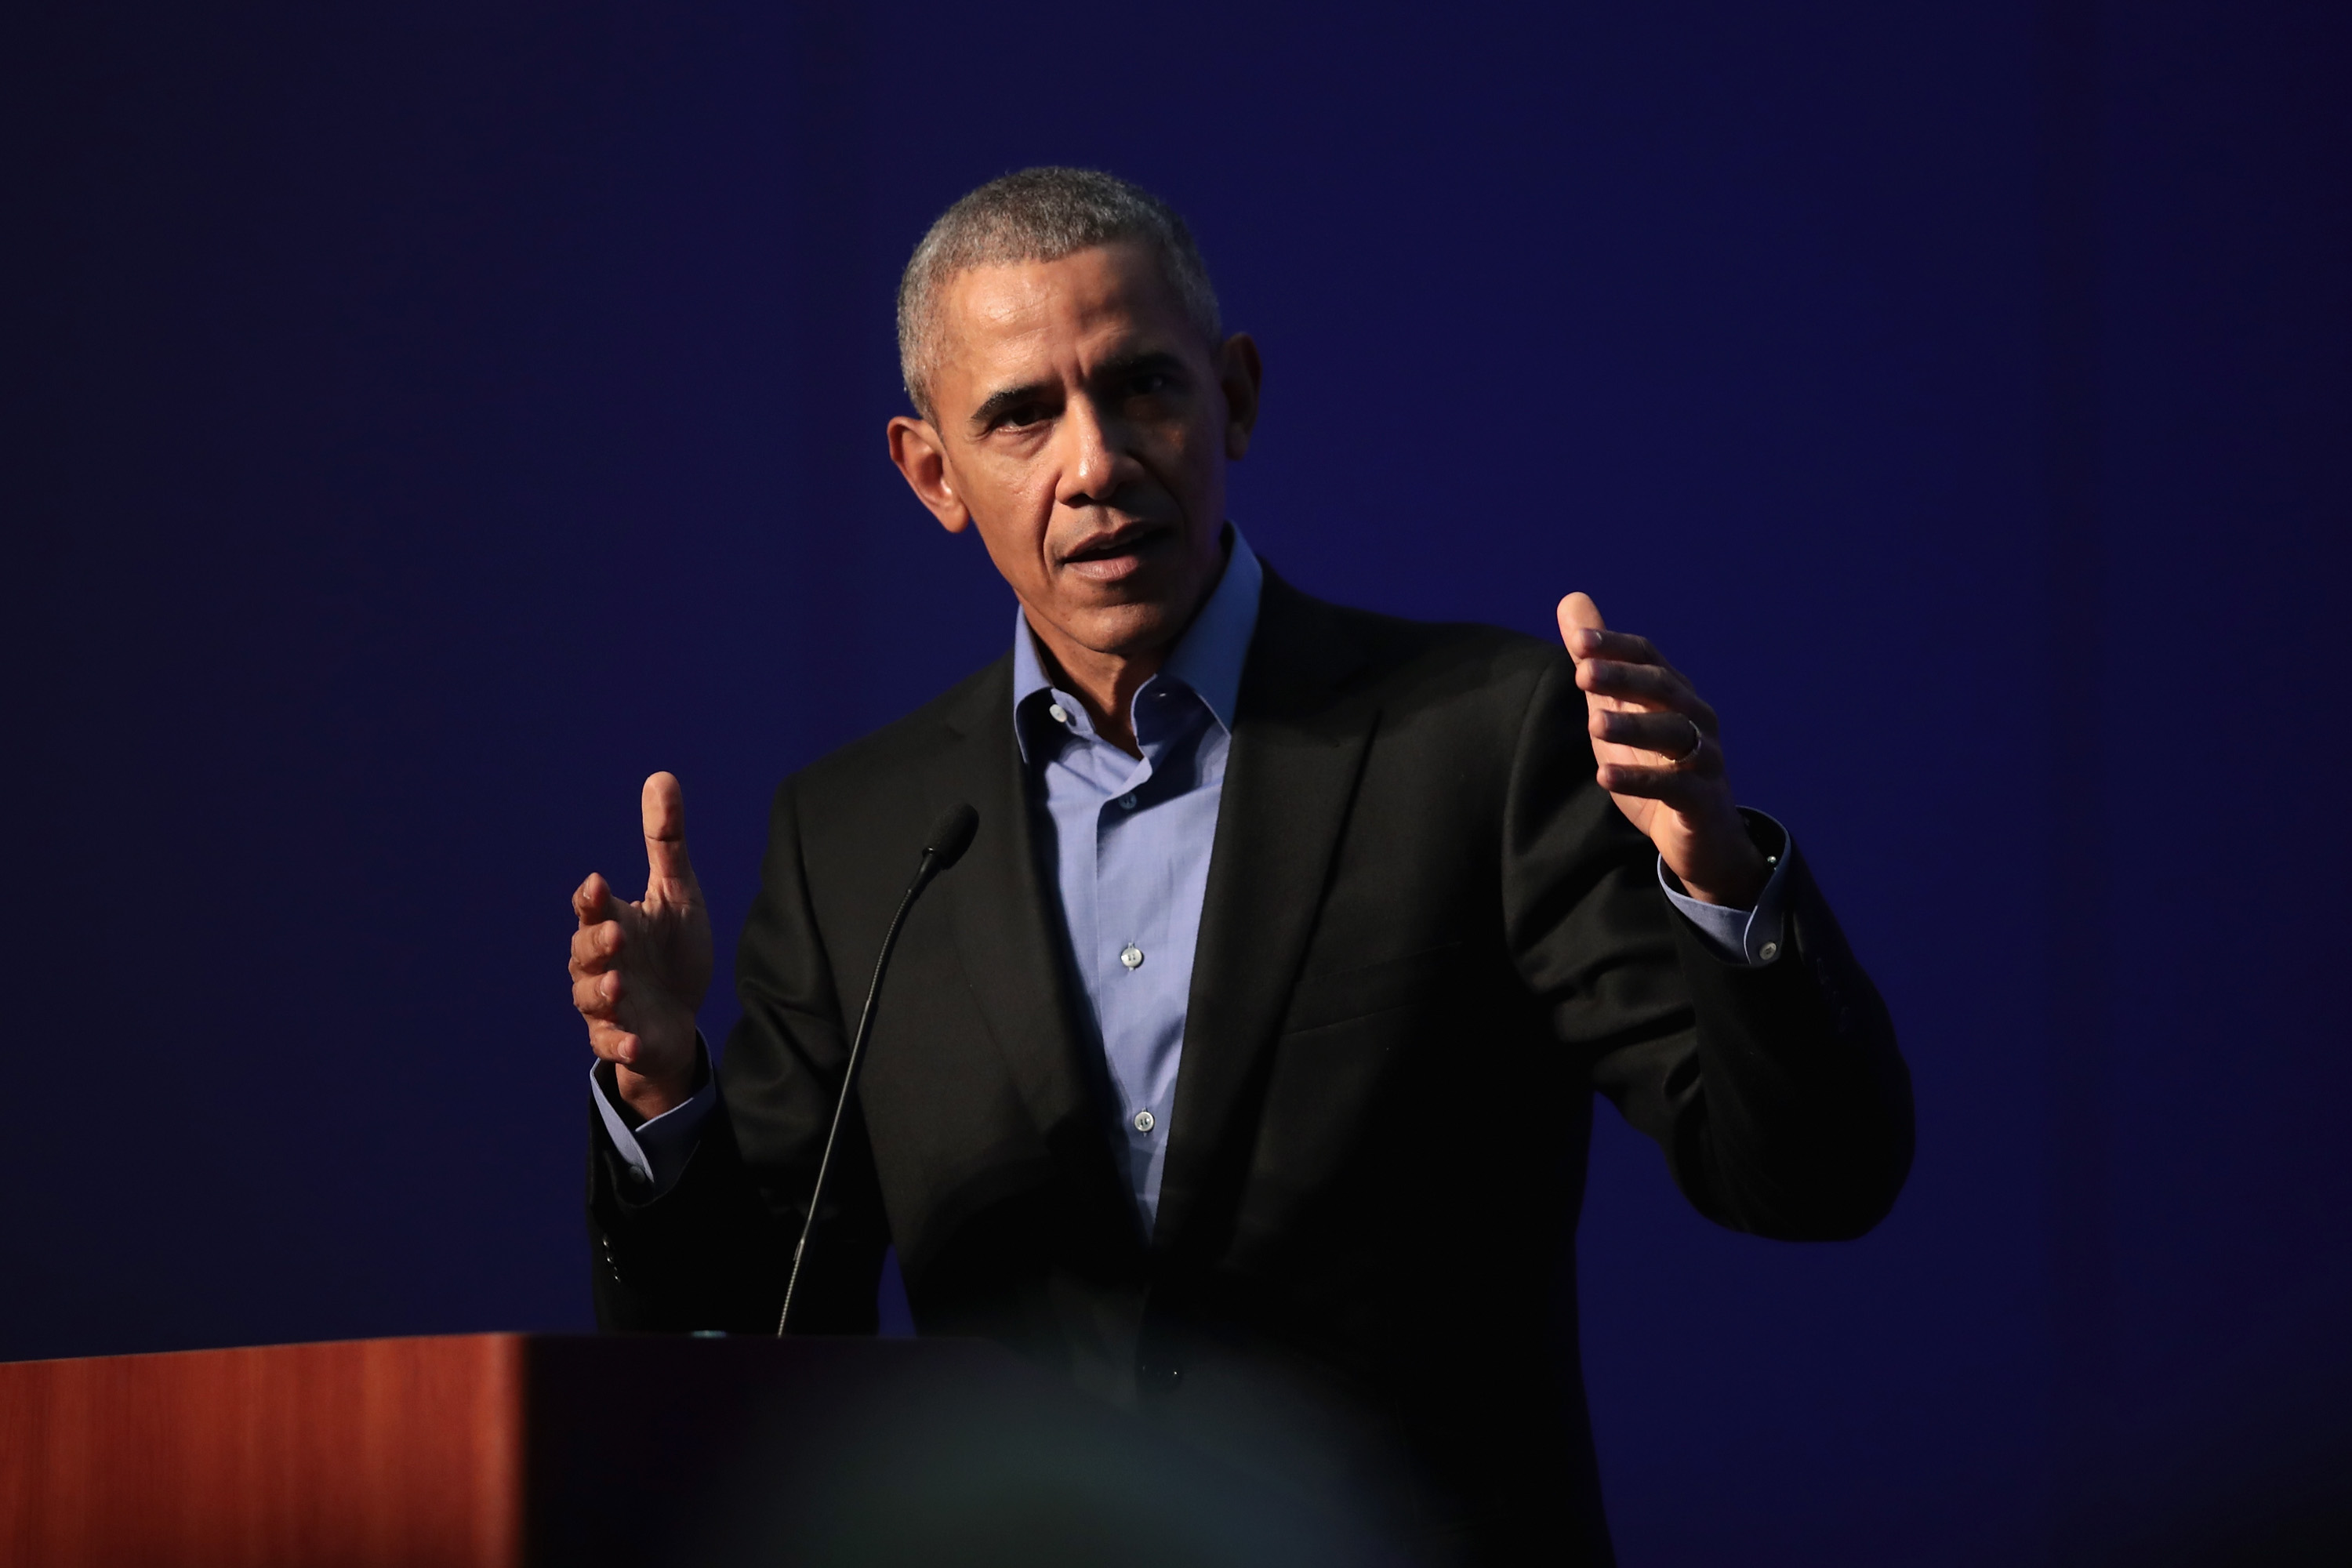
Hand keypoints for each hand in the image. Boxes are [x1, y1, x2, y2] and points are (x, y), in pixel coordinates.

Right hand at [570, 772, 712, 1117]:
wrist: (682, 1016)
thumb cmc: (673, 950)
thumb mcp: (677, 893)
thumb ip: (666, 841)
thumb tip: (661, 777)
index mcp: (612, 924)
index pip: (592, 907)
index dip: (592, 899)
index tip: (598, 883)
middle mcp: (601, 964)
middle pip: (586, 952)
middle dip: (598, 944)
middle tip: (617, 934)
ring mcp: (608, 1005)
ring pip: (592, 999)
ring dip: (603, 994)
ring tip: (620, 986)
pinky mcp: (622, 1041)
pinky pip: (612, 1045)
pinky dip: (620, 1044)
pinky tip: (633, 1042)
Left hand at [1557, 593, 1768, 906]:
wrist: (1700, 836)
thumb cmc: (1655, 764)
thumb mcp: (1618, 709)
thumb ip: (1597, 661)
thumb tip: (1571, 601)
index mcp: (1674, 693)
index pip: (1648, 658)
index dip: (1616, 646)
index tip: (1577, 641)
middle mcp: (1696, 718)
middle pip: (1663, 689)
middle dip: (1625, 678)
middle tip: (1582, 674)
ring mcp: (1703, 758)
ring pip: (1675, 734)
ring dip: (1633, 727)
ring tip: (1594, 725)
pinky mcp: (1702, 800)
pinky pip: (1675, 786)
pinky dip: (1641, 780)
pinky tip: (1605, 776)